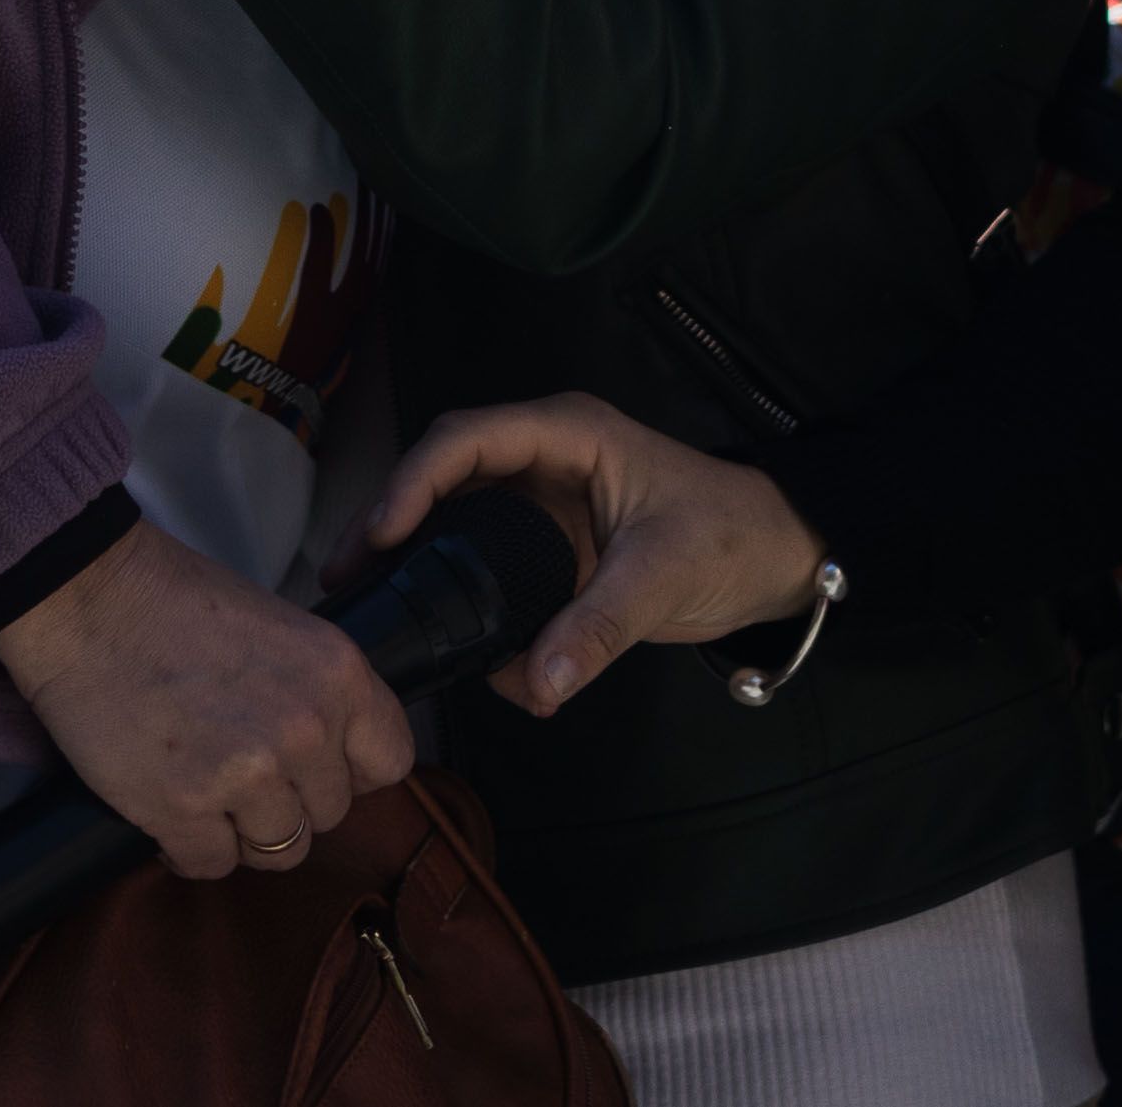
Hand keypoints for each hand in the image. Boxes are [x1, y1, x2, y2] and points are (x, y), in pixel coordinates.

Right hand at [0, 519, 411, 874]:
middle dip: (288, 800)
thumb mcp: (280, 627)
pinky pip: (211, 864)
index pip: (391, 761)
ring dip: (241, 830)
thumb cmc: (174, 600)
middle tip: (241, 770)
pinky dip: (188, 847)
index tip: (317, 766)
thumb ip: (317, 693)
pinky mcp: (183, 808)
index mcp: (338, 675)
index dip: (351, 771)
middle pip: (329, 814)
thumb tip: (331, 757)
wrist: (86, 597)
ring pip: (277, 848)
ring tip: (204, 788)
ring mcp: (245, 774)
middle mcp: (304, 729)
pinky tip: (168, 807)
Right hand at [358, 393, 822, 715]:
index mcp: (567, 435)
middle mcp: (541, 462)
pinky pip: (487, 572)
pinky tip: (447, 644)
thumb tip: (534, 686)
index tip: (380, 534)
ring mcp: (539, 507)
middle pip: (442, 477)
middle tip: (346, 577)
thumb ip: (599, 627)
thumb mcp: (664, 575)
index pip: (468, 439)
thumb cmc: (730, 535)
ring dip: (416, 563)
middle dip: (390, 522)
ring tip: (375, 608)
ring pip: (455, 524)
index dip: (415, 480)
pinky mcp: (545, 553)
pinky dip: (464, 604)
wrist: (775, 561)